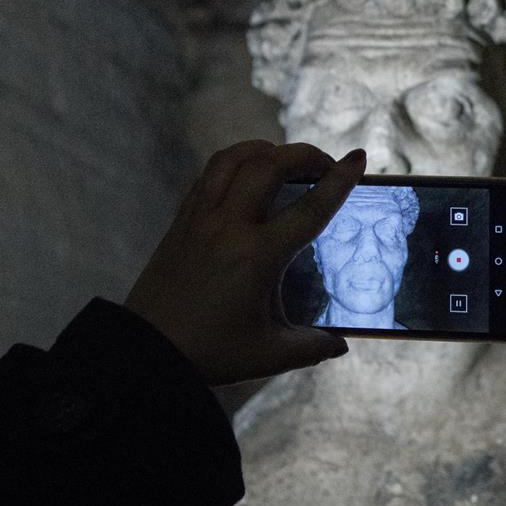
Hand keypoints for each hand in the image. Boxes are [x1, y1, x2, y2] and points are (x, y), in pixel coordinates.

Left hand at [124, 140, 366, 385]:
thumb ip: (311, 347)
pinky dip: (236, 162)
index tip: (359, 159)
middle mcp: (229, 226)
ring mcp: (201, 218)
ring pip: (235, 158)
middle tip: (325, 164)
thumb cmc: (209, 353)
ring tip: (286, 160)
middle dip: (304, 154)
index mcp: (257, 256)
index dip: (339, 181)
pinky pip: (210, 173)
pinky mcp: (181, 220)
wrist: (146, 351)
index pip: (309, 208)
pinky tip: (248, 175)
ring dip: (267, 150)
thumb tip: (340, 344)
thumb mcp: (268, 354)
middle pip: (271, 165)